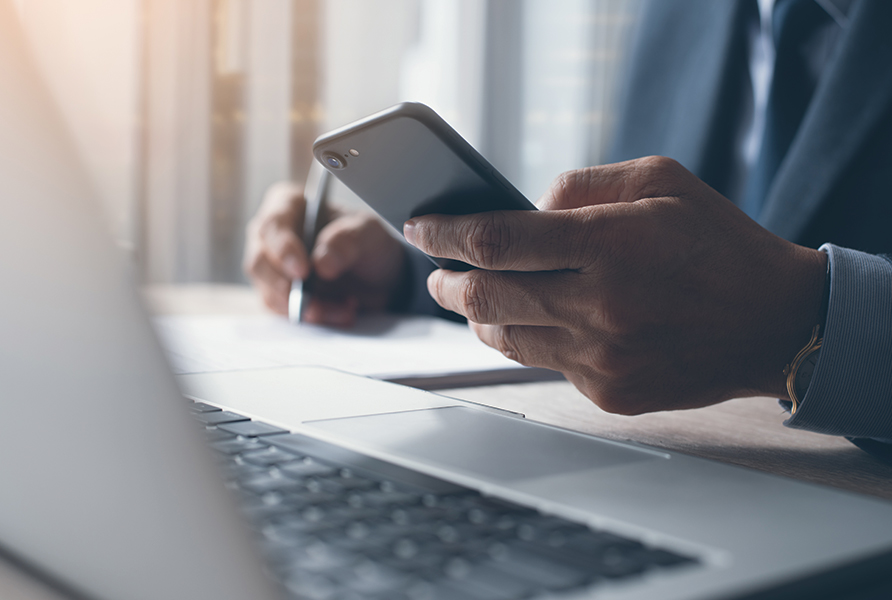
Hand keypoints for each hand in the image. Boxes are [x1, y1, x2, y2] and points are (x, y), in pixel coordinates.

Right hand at [244, 182, 406, 326]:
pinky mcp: (278, 296)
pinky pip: (284, 313)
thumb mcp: (368, 233)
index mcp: (288, 205)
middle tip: (313, 302)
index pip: (273, 225)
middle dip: (287, 287)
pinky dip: (313, 318)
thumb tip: (321, 263)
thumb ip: (347, 241)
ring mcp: (270, 269)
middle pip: (259, 262)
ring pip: (270, 293)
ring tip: (345, 309)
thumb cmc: (366, 241)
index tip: (303, 271)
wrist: (377, 274)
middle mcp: (270, 236)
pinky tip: (341, 313)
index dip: (283, 249)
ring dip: (307, 307)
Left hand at [403, 157, 826, 413]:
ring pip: (503, 340)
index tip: (418, 228)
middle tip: (436, 271)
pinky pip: (543, 364)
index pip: (496, 241)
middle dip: (445, 283)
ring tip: (472, 296)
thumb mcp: (660, 181)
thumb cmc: (716, 242)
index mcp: (610, 244)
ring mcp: (602, 357)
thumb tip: (521, 209)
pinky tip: (532, 320)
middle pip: (484, 299)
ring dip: (475, 317)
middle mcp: (600, 306)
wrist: (773, 322)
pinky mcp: (608, 392)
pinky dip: (526, 339)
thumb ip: (581, 186)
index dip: (444, 234)